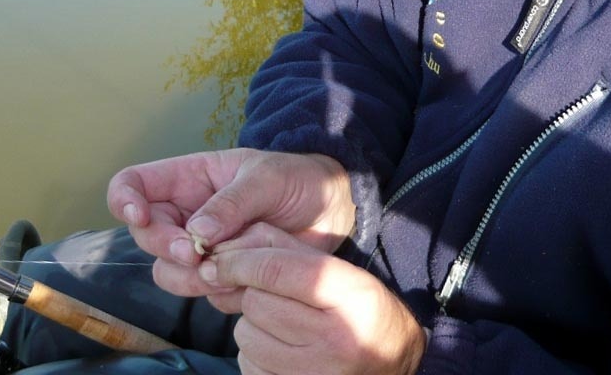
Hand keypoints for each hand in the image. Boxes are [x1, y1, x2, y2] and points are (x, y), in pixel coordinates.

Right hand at [106, 149, 355, 294]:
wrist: (332, 209)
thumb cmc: (297, 180)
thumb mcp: (267, 178)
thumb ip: (233, 202)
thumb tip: (196, 232)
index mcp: (190, 179)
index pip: (133, 184)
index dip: (124, 200)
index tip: (140, 217)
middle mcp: (187, 214)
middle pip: (146, 236)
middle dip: (167, 247)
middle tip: (197, 253)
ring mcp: (202, 248)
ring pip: (169, 272)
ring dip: (190, 276)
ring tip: (228, 267)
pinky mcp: (222, 276)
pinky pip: (204, 293)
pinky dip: (222, 290)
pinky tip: (252, 275)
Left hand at [199, 224, 426, 374]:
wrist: (393, 364)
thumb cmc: (361, 310)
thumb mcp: (340, 271)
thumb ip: (288, 251)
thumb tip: (227, 248)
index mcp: (350, 295)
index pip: (276, 270)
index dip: (239, 262)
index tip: (218, 260)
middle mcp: (337, 338)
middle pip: (257, 302)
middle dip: (253, 293)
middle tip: (271, 295)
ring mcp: (316, 373)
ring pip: (247, 336)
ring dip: (253, 325)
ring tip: (282, 324)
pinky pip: (249, 365)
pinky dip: (255, 354)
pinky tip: (281, 350)